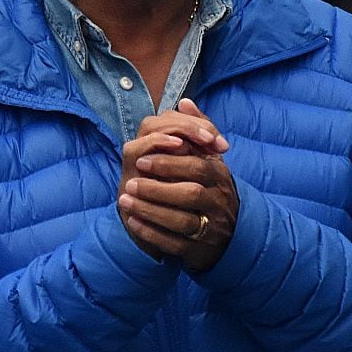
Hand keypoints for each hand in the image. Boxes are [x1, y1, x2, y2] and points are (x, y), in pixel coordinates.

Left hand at [117, 100, 238, 270]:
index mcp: (219, 176)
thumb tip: (184, 102)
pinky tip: (132, 222)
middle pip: (190, 193)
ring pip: (181, 221)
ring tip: (125, 200)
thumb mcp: (208, 159)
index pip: (197, 165)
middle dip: (157, 186)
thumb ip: (196, 129)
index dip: (168, 162)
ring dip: (150, 210)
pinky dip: (150, 233)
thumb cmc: (210, 189)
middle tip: (130, 181)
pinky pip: (173, 244)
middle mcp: (218, 201)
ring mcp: (210, 227)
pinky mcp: (198, 250)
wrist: (226, 235)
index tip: (141, 161)